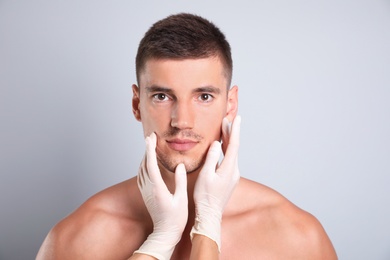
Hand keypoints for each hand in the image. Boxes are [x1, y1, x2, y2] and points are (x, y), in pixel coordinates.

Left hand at [134, 133, 187, 259]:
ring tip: (150, 146)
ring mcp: (145, 191)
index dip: (150, 149)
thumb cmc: (176, 218)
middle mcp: (148, 188)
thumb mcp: (181, 198)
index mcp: (157, 188)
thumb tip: (180, 166)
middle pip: (144, 164)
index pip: (151, 164)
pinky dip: (144, 165)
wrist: (165, 232)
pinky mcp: (145, 194)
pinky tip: (148, 162)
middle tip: (150, 136)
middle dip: (147, 149)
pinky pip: (141, 175)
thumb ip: (180, 181)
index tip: (151, 138)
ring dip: (145, 156)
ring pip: (141, 169)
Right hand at [190, 115, 240, 251]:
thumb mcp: (205, 175)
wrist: (209, 214)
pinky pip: (229, 160)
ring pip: (231, 154)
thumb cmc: (205, 196)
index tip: (237, 119)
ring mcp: (232, 176)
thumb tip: (217, 144)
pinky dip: (226, 151)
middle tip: (227, 120)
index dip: (235, 131)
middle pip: (233, 148)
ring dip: (228, 142)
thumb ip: (211, 158)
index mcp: (229, 169)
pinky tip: (221, 147)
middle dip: (230, 133)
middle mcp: (234, 171)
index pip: (234, 145)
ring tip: (224, 130)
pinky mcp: (229, 179)